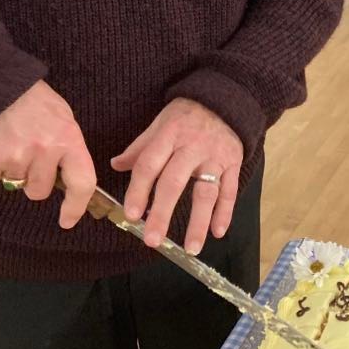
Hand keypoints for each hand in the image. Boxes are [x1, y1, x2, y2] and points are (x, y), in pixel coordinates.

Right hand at [0, 80, 96, 228]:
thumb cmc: (32, 100)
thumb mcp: (61, 117)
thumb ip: (67, 147)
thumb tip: (69, 180)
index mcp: (67, 138)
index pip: (82, 182)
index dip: (77, 206)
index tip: (68, 219)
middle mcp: (43, 151)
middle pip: (40, 191)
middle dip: (35, 179)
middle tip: (29, 152)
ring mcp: (14, 157)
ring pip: (17, 185)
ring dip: (14, 169)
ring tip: (12, 140)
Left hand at [111, 98, 242, 254]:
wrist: (225, 100)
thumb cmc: (186, 115)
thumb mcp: (160, 123)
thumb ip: (140, 147)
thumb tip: (115, 165)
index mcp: (168, 136)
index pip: (150, 165)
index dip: (139, 190)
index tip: (131, 215)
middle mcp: (191, 147)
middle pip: (174, 183)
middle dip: (162, 213)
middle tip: (152, 240)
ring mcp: (215, 157)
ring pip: (206, 192)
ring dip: (198, 222)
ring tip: (190, 249)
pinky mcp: (233, 163)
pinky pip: (230, 191)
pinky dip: (225, 212)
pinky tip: (217, 232)